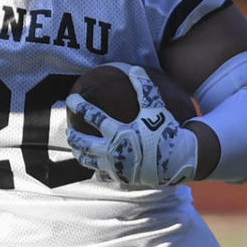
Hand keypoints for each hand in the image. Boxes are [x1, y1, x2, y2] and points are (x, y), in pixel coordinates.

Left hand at [65, 64, 199, 186]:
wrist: (178, 161)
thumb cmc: (166, 132)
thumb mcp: (156, 108)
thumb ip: (144, 88)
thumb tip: (135, 68)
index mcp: (119, 133)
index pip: (93, 117)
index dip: (80, 106)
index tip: (71, 99)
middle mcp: (113, 150)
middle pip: (84, 143)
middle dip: (73, 135)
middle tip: (68, 129)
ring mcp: (115, 166)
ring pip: (89, 161)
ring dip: (80, 154)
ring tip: (76, 149)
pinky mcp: (120, 177)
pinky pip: (104, 174)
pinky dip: (98, 170)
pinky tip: (96, 167)